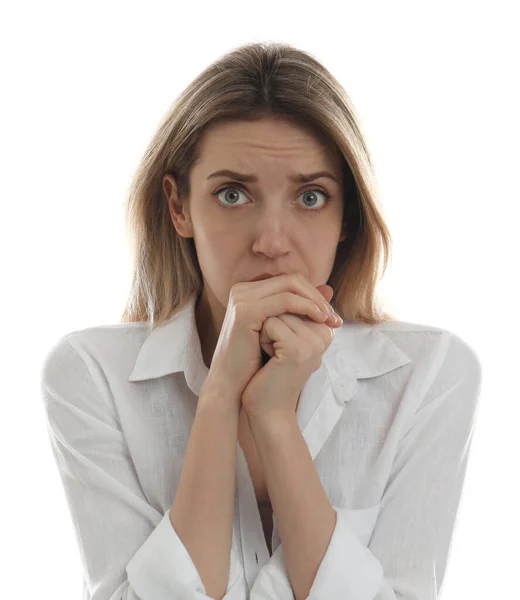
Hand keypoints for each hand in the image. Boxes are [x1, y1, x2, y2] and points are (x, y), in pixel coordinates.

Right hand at [203, 273, 339, 412]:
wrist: (231, 383)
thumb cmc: (254, 360)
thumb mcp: (282, 330)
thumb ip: (301, 308)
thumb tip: (329, 289)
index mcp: (249, 291)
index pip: (289, 281)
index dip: (313, 294)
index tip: (331, 315)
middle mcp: (243, 289)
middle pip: (292, 279)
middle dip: (317, 296)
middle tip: (334, 318)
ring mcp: (242, 297)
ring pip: (291, 285)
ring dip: (315, 301)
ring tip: (329, 320)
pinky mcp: (246, 310)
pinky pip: (285, 300)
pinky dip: (306, 307)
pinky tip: (319, 320)